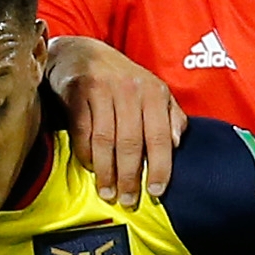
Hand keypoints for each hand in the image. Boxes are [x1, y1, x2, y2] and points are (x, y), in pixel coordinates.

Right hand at [45, 36, 186, 210]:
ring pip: (106, 141)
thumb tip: (177, 143)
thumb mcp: (152, 92)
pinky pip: (82, 132)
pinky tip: (91, 169)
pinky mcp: (76, 92)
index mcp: (153, 92)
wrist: (81, 53)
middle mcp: (129, 90)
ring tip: (108, 193)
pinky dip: (86, 154)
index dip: (160, 167)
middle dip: (130, 177)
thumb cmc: (122, 80)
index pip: (160, 137)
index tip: (156, 192)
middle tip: (128, 200)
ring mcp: (101, 89)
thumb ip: (170, 116)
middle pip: (131, 143)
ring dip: (106, 172)